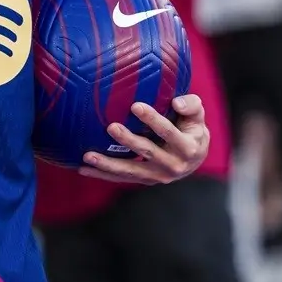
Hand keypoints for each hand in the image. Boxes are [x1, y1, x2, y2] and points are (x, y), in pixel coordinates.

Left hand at [81, 95, 209, 184]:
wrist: (194, 158)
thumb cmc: (192, 128)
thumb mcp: (198, 116)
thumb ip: (191, 105)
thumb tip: (176, 101)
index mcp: (188, 148)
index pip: (169, 132)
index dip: (153, 120)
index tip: (136, 106)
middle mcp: (174, 166)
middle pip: (148, 152)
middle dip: (128, 141)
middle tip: (111, 127)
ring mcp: (158, 176)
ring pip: (131, 171)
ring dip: (109, 164)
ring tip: (88, 156)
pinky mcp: (146, 180)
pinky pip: (122, 178)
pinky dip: (103, 174)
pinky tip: (83, 169)